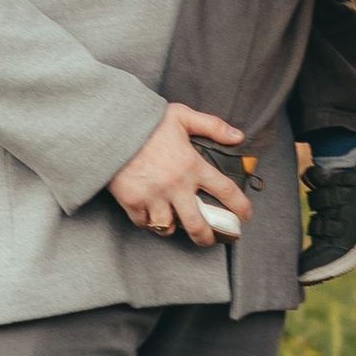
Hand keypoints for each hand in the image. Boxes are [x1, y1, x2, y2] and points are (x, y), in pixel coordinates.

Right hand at [108, 101, 245, 244]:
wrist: (110, 128)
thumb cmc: (147, 122)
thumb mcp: (182, 116)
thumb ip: (212, 126)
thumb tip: (239, 137)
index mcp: (192, 165)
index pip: (225, 190)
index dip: (240, 206)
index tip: (244, 215)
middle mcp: (175, 185)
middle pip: (198, 225)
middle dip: (207, 238)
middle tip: (210, 239)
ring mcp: (153, 196)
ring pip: (168, 227)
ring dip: (173, 227)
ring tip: (176, 222)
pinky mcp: (132, 202)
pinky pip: (145, 222)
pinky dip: (149, 221)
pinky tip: (152, 214)